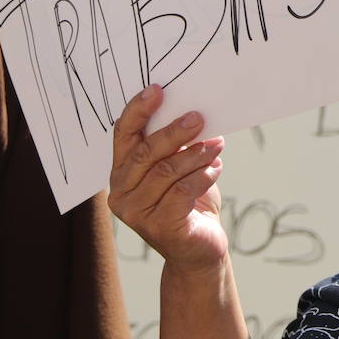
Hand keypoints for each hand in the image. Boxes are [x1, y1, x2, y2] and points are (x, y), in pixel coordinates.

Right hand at [108, 85, 227, 273]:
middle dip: (174, 132)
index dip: (138, 110)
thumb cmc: (188, 203)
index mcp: (121, 173)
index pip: (123, 135)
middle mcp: (121, 193)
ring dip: (196, 154)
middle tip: (199, 118)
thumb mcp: (178, 169)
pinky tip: (216, 168)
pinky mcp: (159, 226)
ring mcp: (137, 213)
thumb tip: (190, 110)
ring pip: (166, 171)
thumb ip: (174, 146)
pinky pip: (182, 192)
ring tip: (217, 145)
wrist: (199, 249)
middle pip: (145, 152)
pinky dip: (203, 176)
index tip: (157, 90)